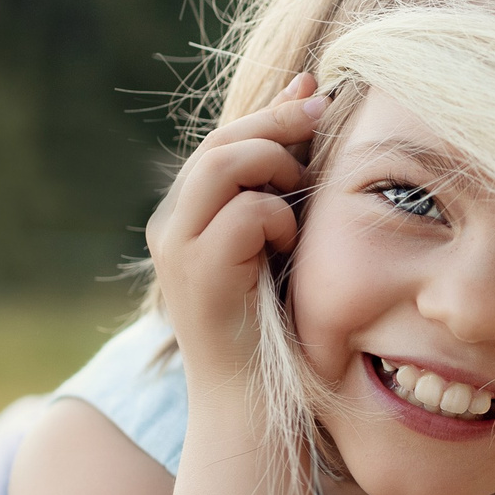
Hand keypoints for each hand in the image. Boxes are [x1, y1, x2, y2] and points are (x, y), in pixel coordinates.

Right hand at [145, 74, 326, 376]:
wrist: (251, 404)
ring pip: (224, 166)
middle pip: (220, 143)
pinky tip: (288, 247)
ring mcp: (177, 249)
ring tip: (300, 199)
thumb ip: (285, 175)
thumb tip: (308, 91)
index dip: (269, 110)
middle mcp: (170, 227)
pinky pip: (245, 213)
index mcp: (185, 216)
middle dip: (277, 121)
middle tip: (323, 113)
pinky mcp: (197, 273)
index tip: (315, 92)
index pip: (222, 141)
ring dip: (274, 168)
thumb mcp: (280, 237)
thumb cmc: (274, 325)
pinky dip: (278, 219)